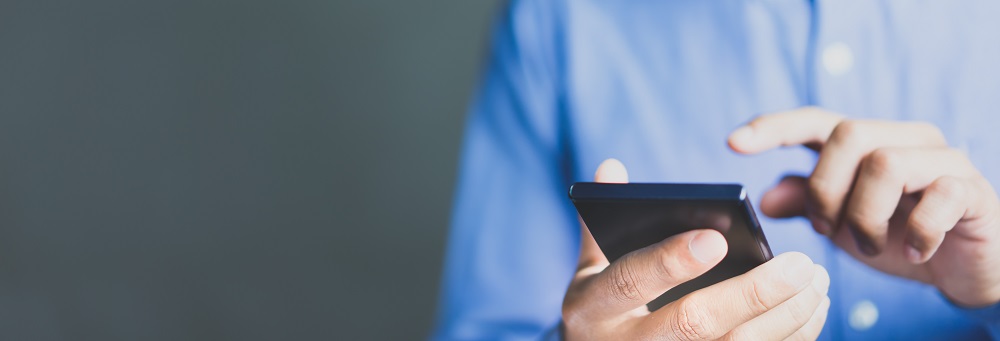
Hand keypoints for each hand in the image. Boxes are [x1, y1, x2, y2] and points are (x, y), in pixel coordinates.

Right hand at [562, 159, 830, 339]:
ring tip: (816, 281)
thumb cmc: (604, 311)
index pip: (631, 281)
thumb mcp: (592, 271)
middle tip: (801, 264)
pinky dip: (790, 339)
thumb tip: (612, 166)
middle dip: (752, 295)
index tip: (717, 237)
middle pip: (694, 325)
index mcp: (592, 308)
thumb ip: (602, 223)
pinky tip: (811, 310)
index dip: (672, 261)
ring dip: (785, 318)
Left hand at [728, 107, 999, 306]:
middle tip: (829, 229)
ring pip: (885, 163)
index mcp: (867, 143)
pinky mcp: (970, 189)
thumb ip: (808, 205)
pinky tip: (913, 252)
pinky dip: (916, 232)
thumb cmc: (899, 236)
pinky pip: (936, 197)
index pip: (815, 120)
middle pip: (848, 134)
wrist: (965, 268)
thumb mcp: (844, 225)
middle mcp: (904, 138)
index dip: (774, 127)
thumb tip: (765, 198)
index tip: (732, 143)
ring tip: (871, 246)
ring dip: (866, 216)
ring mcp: (941, 159)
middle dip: (826, 189)